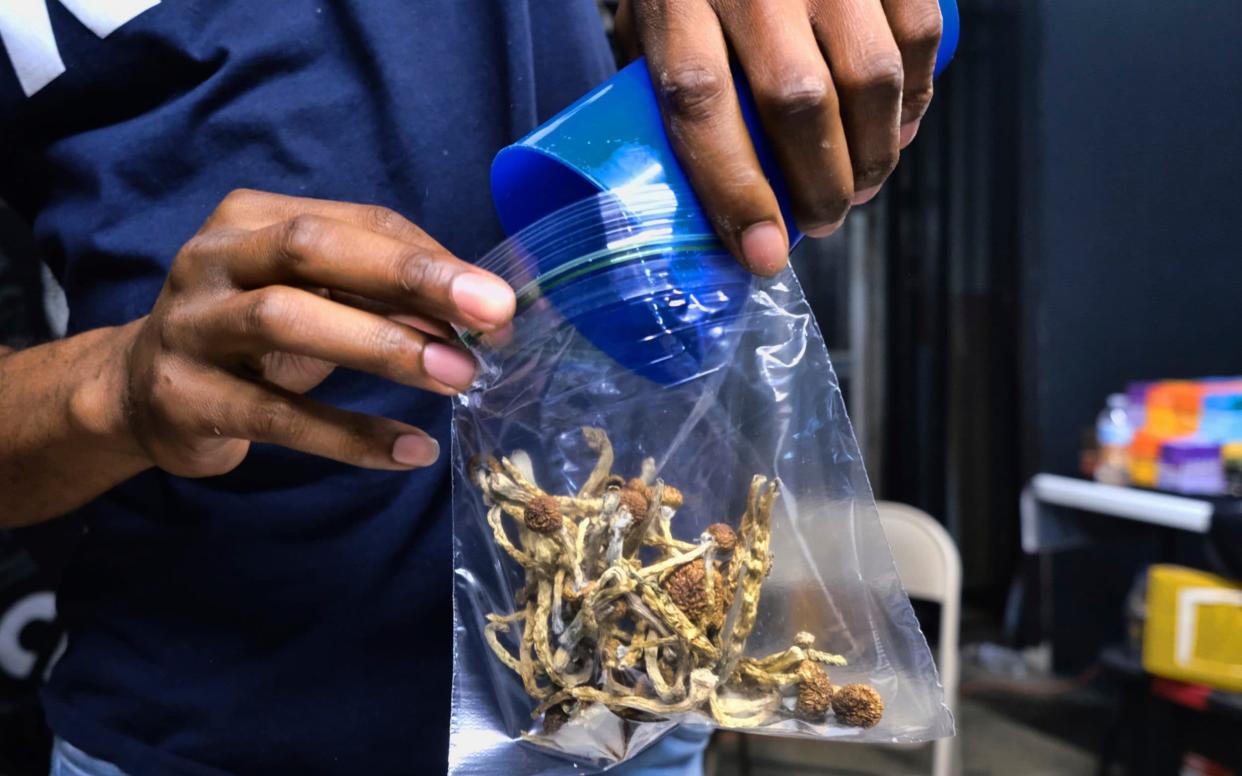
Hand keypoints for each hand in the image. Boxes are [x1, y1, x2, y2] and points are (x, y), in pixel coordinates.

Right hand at [119, 189, 514, 477]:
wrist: (142, 393)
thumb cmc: (251, 335)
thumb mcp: (313, 299)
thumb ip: (381, 296)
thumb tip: (478, 317)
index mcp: (253, 218)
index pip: (358, 221)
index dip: (432, 258)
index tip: (498, 300)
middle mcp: (214, 258)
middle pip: (314, 249)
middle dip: (410, 277)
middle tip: (491, 314)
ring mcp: (191, 325)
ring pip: (286, 320)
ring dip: (383, 347)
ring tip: (457, 376)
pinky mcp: (184, 396)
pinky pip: (277, 416)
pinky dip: (349, 434)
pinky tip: (411, 449)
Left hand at [615, 0, 941, 273]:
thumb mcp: (653, 12)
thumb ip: (674, 80)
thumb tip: (711, 191)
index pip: (702, 104)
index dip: (736, 191)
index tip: (763, 253)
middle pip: (798, 103)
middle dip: (819, 186)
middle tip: (822, 221)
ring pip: (869, 78)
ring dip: (873, 154)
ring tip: (861, 187)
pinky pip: (916, 35)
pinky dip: (915, 99)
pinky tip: (897, 130)